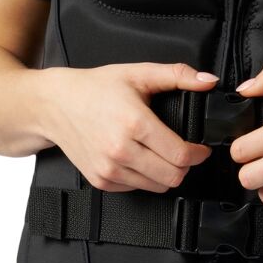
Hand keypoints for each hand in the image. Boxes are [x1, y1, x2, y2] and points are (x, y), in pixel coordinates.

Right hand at [42, 62, 218, 192]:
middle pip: (172, 176)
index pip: (180, 155)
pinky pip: (136, 189)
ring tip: (163, 155)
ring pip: (157, 187)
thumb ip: (178, 75)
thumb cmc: (95, 88)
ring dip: (166, 174)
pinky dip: (145, 178)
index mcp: (134, 123)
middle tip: (184, 152)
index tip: (200, 148)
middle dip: (185, 165)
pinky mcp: (101, 180)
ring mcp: (109, 169)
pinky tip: (141, 159)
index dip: (198, 153)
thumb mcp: (139, 73)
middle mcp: (121, 150)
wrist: (55, 104)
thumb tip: (208, 81)